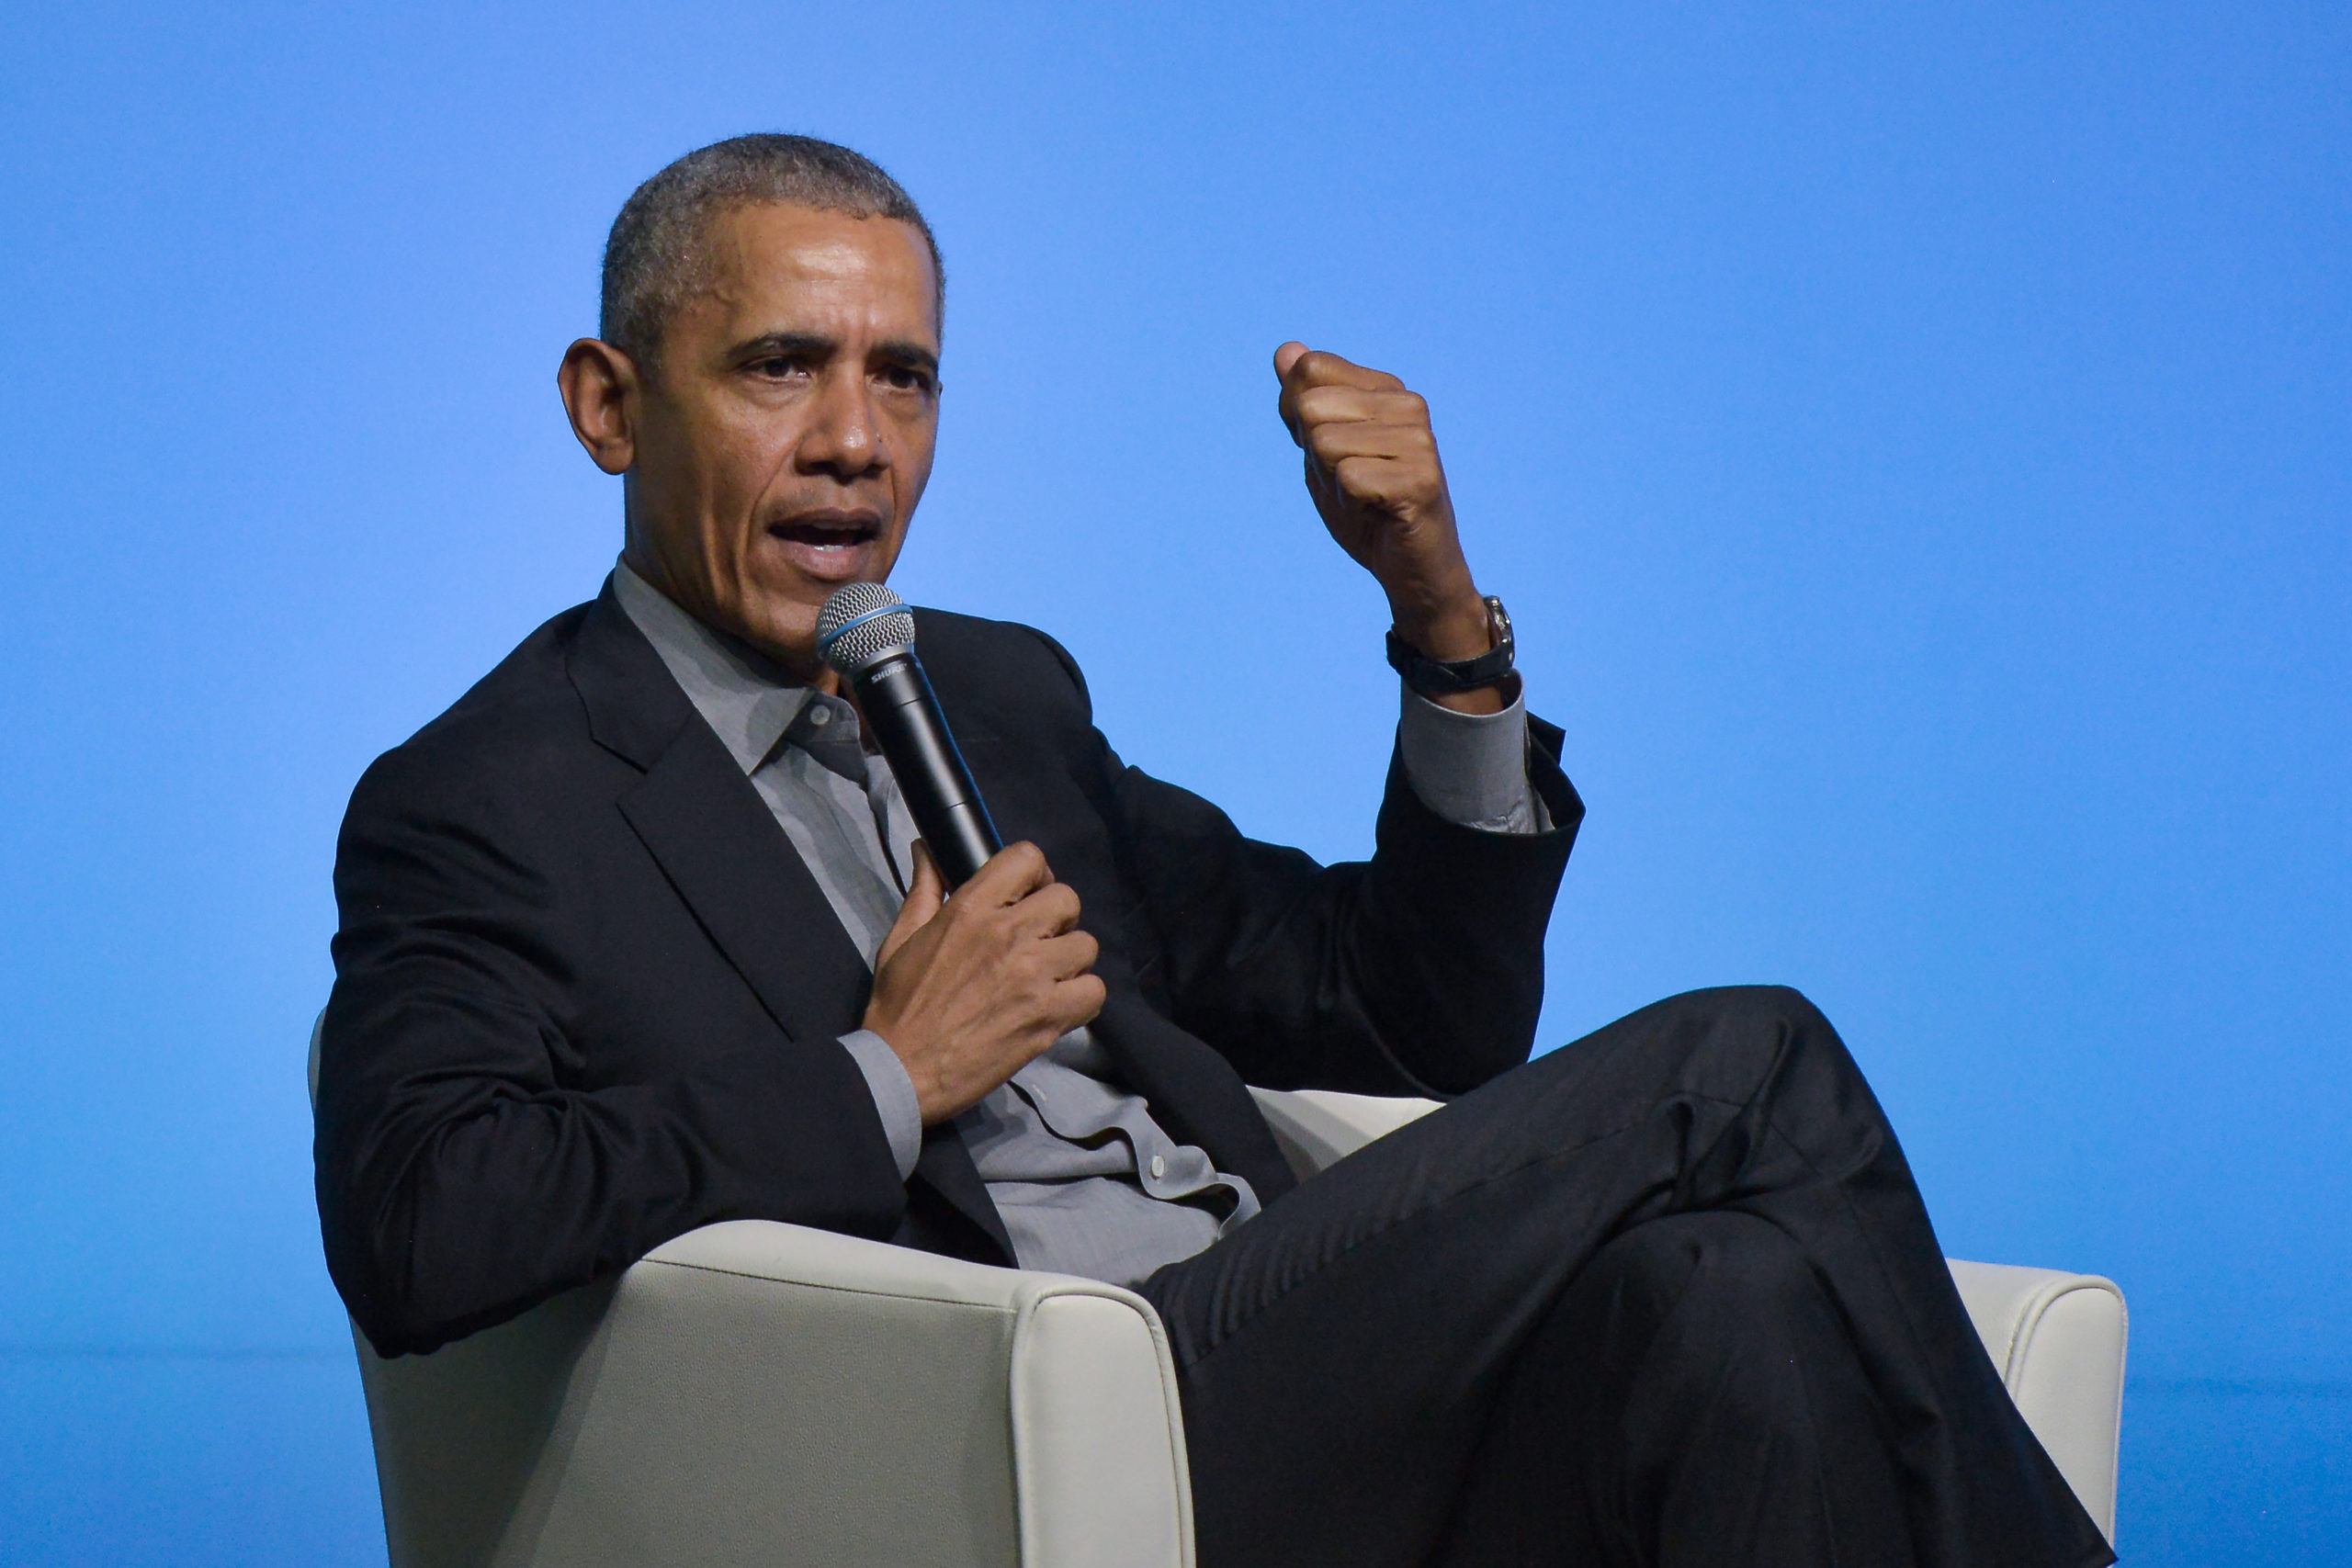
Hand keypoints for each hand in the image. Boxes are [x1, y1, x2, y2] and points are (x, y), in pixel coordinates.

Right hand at [862, 841, 1106, 1123]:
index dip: (1034, 874)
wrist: (901, 1072)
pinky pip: (1094, 990)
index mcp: (970, 909)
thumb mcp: (901, 939)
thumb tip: (926, 849)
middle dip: (1056, 918)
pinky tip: (1058, 1005)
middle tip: (1038, 941)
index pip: (1027, 858)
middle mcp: (1007, 934)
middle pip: (1067, 899)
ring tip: (1048, 977)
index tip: (1027, 895)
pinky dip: (1082, 998)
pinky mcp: (1048, 1016)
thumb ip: (923, 891)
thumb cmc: (898, 1006)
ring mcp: (1032, 975)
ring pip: (1086, 945)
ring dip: (1071, 960)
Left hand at [1274, 342, 1500, 711]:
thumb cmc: (1366, 508)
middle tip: (1350, 482)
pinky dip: (1350, 504)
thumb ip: (1301, 401)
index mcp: (1384, 389)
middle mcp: (1407, 404)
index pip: (1309, 370)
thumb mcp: (1321, 450)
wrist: (1411, 569)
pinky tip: (1377, 513)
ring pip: (1325, 444)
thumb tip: (1286, 349)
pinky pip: (1348, 478)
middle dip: (1315, 455)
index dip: (1297, 416)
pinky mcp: (1420, 478)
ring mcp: (1418, 439)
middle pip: (1310, 407)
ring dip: (1333, 483)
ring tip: (1366, 498)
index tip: (1327, 451)